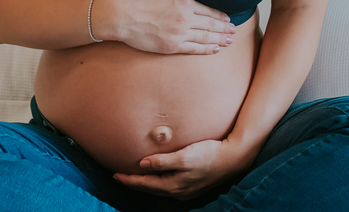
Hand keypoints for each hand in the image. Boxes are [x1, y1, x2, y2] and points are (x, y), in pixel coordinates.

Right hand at [97, 0, 234, 54]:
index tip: (228, 19)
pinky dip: (206, 49)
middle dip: (224, 28)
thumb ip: (181, 1)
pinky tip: (215, 49)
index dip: (220, 16)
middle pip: (211, 25)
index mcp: (184, 2)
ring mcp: (179, 33)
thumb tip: (194, 6)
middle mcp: (185, 18)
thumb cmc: (140, 1)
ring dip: (219, 39)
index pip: (209, 11)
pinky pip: (193, 49)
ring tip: (229, 40)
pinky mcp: (171, 46)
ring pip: (205, 37)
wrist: (122, 14)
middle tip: (234, 31)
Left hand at [112, 138, 249, 198]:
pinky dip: (157, 181)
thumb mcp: (184, 156)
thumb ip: (163, 161)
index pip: (145, 184)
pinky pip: (168, 185)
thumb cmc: (209, 154)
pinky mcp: (192, 185)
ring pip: (159, 188)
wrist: (233, 159)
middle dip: (134, 183)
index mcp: (174, 186)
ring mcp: (186, 190)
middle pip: (150, 188)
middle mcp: (178, 192)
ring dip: (145, 183)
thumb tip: (142, 164)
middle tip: (119, 177)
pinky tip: (156, 175)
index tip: (115, 175)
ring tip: (134, 176)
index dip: (129, 180)